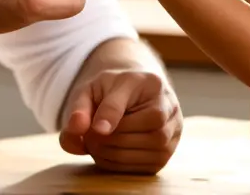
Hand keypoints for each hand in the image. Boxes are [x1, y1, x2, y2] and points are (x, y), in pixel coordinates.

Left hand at [59, 70, 181, 173]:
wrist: (134, 95)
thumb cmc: (112, 91)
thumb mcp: (92, 89)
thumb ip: (80, 108)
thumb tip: (76, 130)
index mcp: (150, 83)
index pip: (131, 102)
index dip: (110, 116)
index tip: (96, 129)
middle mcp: (169, 106)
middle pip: (137, 132)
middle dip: (107, 140)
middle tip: (88, 137)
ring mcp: (173, 131)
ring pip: (144, 152)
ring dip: (112, 154)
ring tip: (97, 144)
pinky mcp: (167, 153)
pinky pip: (144, 167)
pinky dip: (120, 165)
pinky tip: (109, 153)